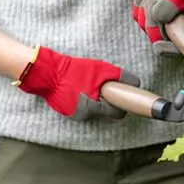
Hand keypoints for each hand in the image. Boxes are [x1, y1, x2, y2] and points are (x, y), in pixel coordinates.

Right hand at [15, 47, 139, 119]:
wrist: (48, 73)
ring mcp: (75, 115)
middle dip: (108, 103)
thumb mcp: (100, 69)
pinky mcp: (68, 112)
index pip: (116, 113)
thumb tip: (135, 83)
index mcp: (93, 107)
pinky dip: (85, 102)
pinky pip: (83, 109)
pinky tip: (80, 91)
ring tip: (90, 88)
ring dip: (96, 102)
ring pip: (94, 111)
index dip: (122, 106)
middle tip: (106, 91)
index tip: (124, 99)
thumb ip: (119, 76)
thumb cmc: (74, 70)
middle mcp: (85, 115)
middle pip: (105, 113)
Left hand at [132, 0, 183, 56]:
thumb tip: (156, 16)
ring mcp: (152, 27)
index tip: (157, 45)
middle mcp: (167, 35)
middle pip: (152, 31)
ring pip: (142, 17)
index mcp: (182, 33)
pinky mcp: (141, 17)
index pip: (173, 50)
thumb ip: (171, 4)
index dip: (166, 49)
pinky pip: (135, 7)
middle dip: (154, 10)